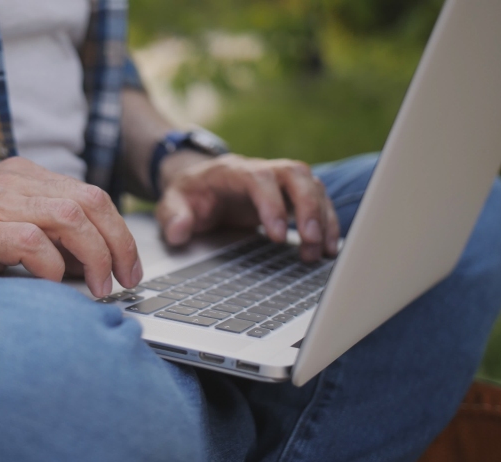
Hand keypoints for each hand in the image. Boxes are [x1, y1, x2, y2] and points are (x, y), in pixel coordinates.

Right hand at [0, 157, 141, 296]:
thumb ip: (41, 236)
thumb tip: (91, 267)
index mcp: (22, 177)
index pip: (92, 195)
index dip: (120, 233)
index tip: (129, 267)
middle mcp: (11, 182)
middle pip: (90, 202)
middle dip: (119, 244)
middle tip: (125, 281)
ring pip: (69, 215)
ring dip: (95, 255)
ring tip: (99, 287)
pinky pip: (28, 240)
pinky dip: (50, 264)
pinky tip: (51, 283)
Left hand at [155, 153, 339, 261]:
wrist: (198, 184)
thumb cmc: (187, 195)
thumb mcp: (170, 203)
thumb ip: (172, 216)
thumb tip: (179, 232)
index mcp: (231, 171)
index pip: (258, 178)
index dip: (272, 203)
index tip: (277, 235)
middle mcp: (260, 170)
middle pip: (295, 174)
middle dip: (308, 207)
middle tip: (311, 241)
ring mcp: (278, 181)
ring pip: (312, 185)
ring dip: (323, 217)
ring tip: (323, 252)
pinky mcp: (289, 195)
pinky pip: (317, 200)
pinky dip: (327, 222)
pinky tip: (329, 248)